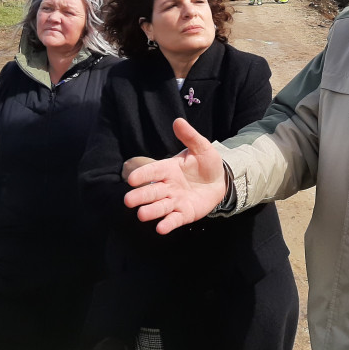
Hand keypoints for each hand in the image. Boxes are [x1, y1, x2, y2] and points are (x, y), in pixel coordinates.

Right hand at [124, 118, 226, 234]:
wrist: (220, 181)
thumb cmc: (207, 163)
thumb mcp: (201, 147)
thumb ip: (189, 136)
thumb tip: (178, 121)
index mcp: (169, 169)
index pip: (153, 171)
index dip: (143, 174)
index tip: (132, 178)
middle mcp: (168, 186)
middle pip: (152, 191)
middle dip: (140, 196)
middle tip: (127, 201)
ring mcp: (175, 201)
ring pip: (160, 206)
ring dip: (151, 211)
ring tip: (141, 215)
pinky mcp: (184, 213)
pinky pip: (174, 219)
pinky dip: (167, 224)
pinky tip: (160, 228)